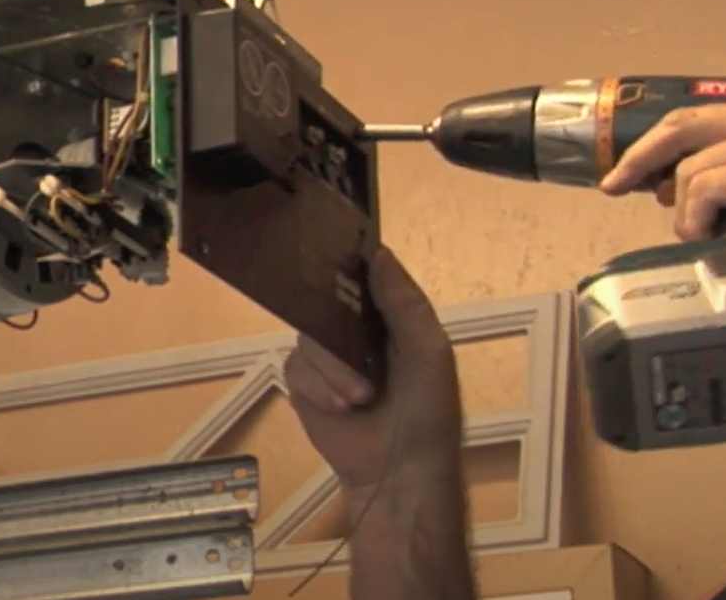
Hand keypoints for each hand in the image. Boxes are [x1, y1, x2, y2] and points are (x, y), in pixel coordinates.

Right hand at [283, 247, 462, 498]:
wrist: (400, 473)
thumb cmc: (427, 411)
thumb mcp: (429, 352)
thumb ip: (405, 303)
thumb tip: (379, 251)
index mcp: (387, 317)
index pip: (359, 276)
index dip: (346, 265)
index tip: (332, 255)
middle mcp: (352, 330)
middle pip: (324, 302)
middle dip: (336, 326)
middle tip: (352, 344)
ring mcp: (325, 357)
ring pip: (309, 338)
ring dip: (335, 371)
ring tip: (360, 399)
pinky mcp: (303, 384)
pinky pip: (296, 368)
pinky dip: (319, 389)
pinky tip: (341, 408)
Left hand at [599, 98, 725, 239]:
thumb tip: (667, 191)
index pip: (695, 119)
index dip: (652, 144)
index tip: (624, 171)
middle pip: (681, 126)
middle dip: (638, 158)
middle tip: (613, 186)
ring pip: (690, 168)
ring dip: (684, 210)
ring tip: (697, 235)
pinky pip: (706, 189)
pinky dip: (697, 220)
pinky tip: (709, 239)